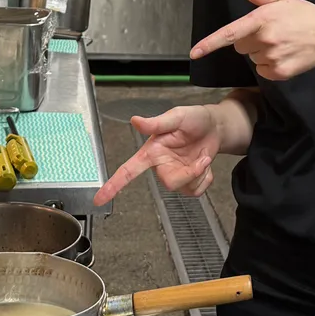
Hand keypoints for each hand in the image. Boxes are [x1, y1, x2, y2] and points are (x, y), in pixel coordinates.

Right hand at [93, 105, 221, 204]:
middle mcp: (160, 166)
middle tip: (202, 157)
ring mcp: (175, 175)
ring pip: (185, 189)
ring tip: (203, 156)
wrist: (215, 127)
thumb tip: (135, 120)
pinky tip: (205, 165)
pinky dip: (206, 179)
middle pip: (170, 184)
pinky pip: (196, 192)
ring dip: (200, 174)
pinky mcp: (188, 182)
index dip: (113, 185)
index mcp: (152, 152)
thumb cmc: (193, 118)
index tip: (99, 199)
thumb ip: (156, 123)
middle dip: (190, 173)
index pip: (128, 170)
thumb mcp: (176, 116)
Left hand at [190, 0, 314, 80]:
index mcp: (262, 19)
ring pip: (252, 58)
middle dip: (249, 40)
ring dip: (261, 52)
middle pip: (240, 46)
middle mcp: (265, 40)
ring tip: (281, 43)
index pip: (230, 33)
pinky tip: (284, 55)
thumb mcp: (283, 0)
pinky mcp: (279, 72)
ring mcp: (272, 57)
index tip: (194, 52)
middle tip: (269, 32)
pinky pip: (262, 71)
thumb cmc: (305, 16)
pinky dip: (270, 66)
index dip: (210, 43)